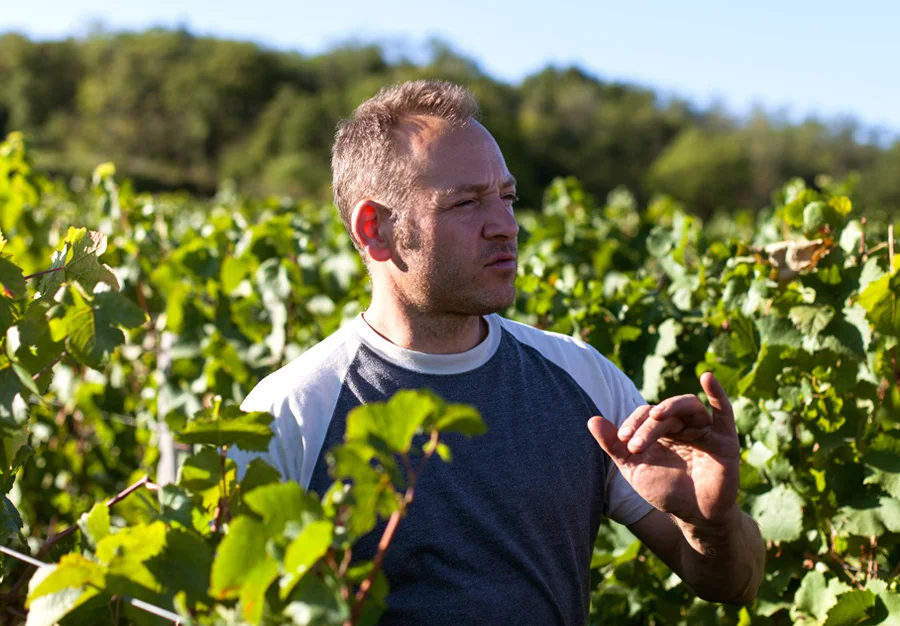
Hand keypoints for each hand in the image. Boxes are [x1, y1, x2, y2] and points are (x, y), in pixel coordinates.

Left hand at [587, 372, 740, 526]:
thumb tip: (591, 420)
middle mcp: (682, 426)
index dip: (632, 423)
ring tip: (656, 415)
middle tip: (634, 444)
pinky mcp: (725, 439)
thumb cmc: (664, 490)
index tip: (623, 441)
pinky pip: (723, 411)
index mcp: (661, 430)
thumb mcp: (634, 468)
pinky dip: (716, 392)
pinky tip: (707, 378)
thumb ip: (613, 445)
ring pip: (688, 406)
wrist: (693, 516)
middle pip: (664, 413)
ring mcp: (704, 431)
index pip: (645, 414)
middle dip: (646, 426)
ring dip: (671, 407)